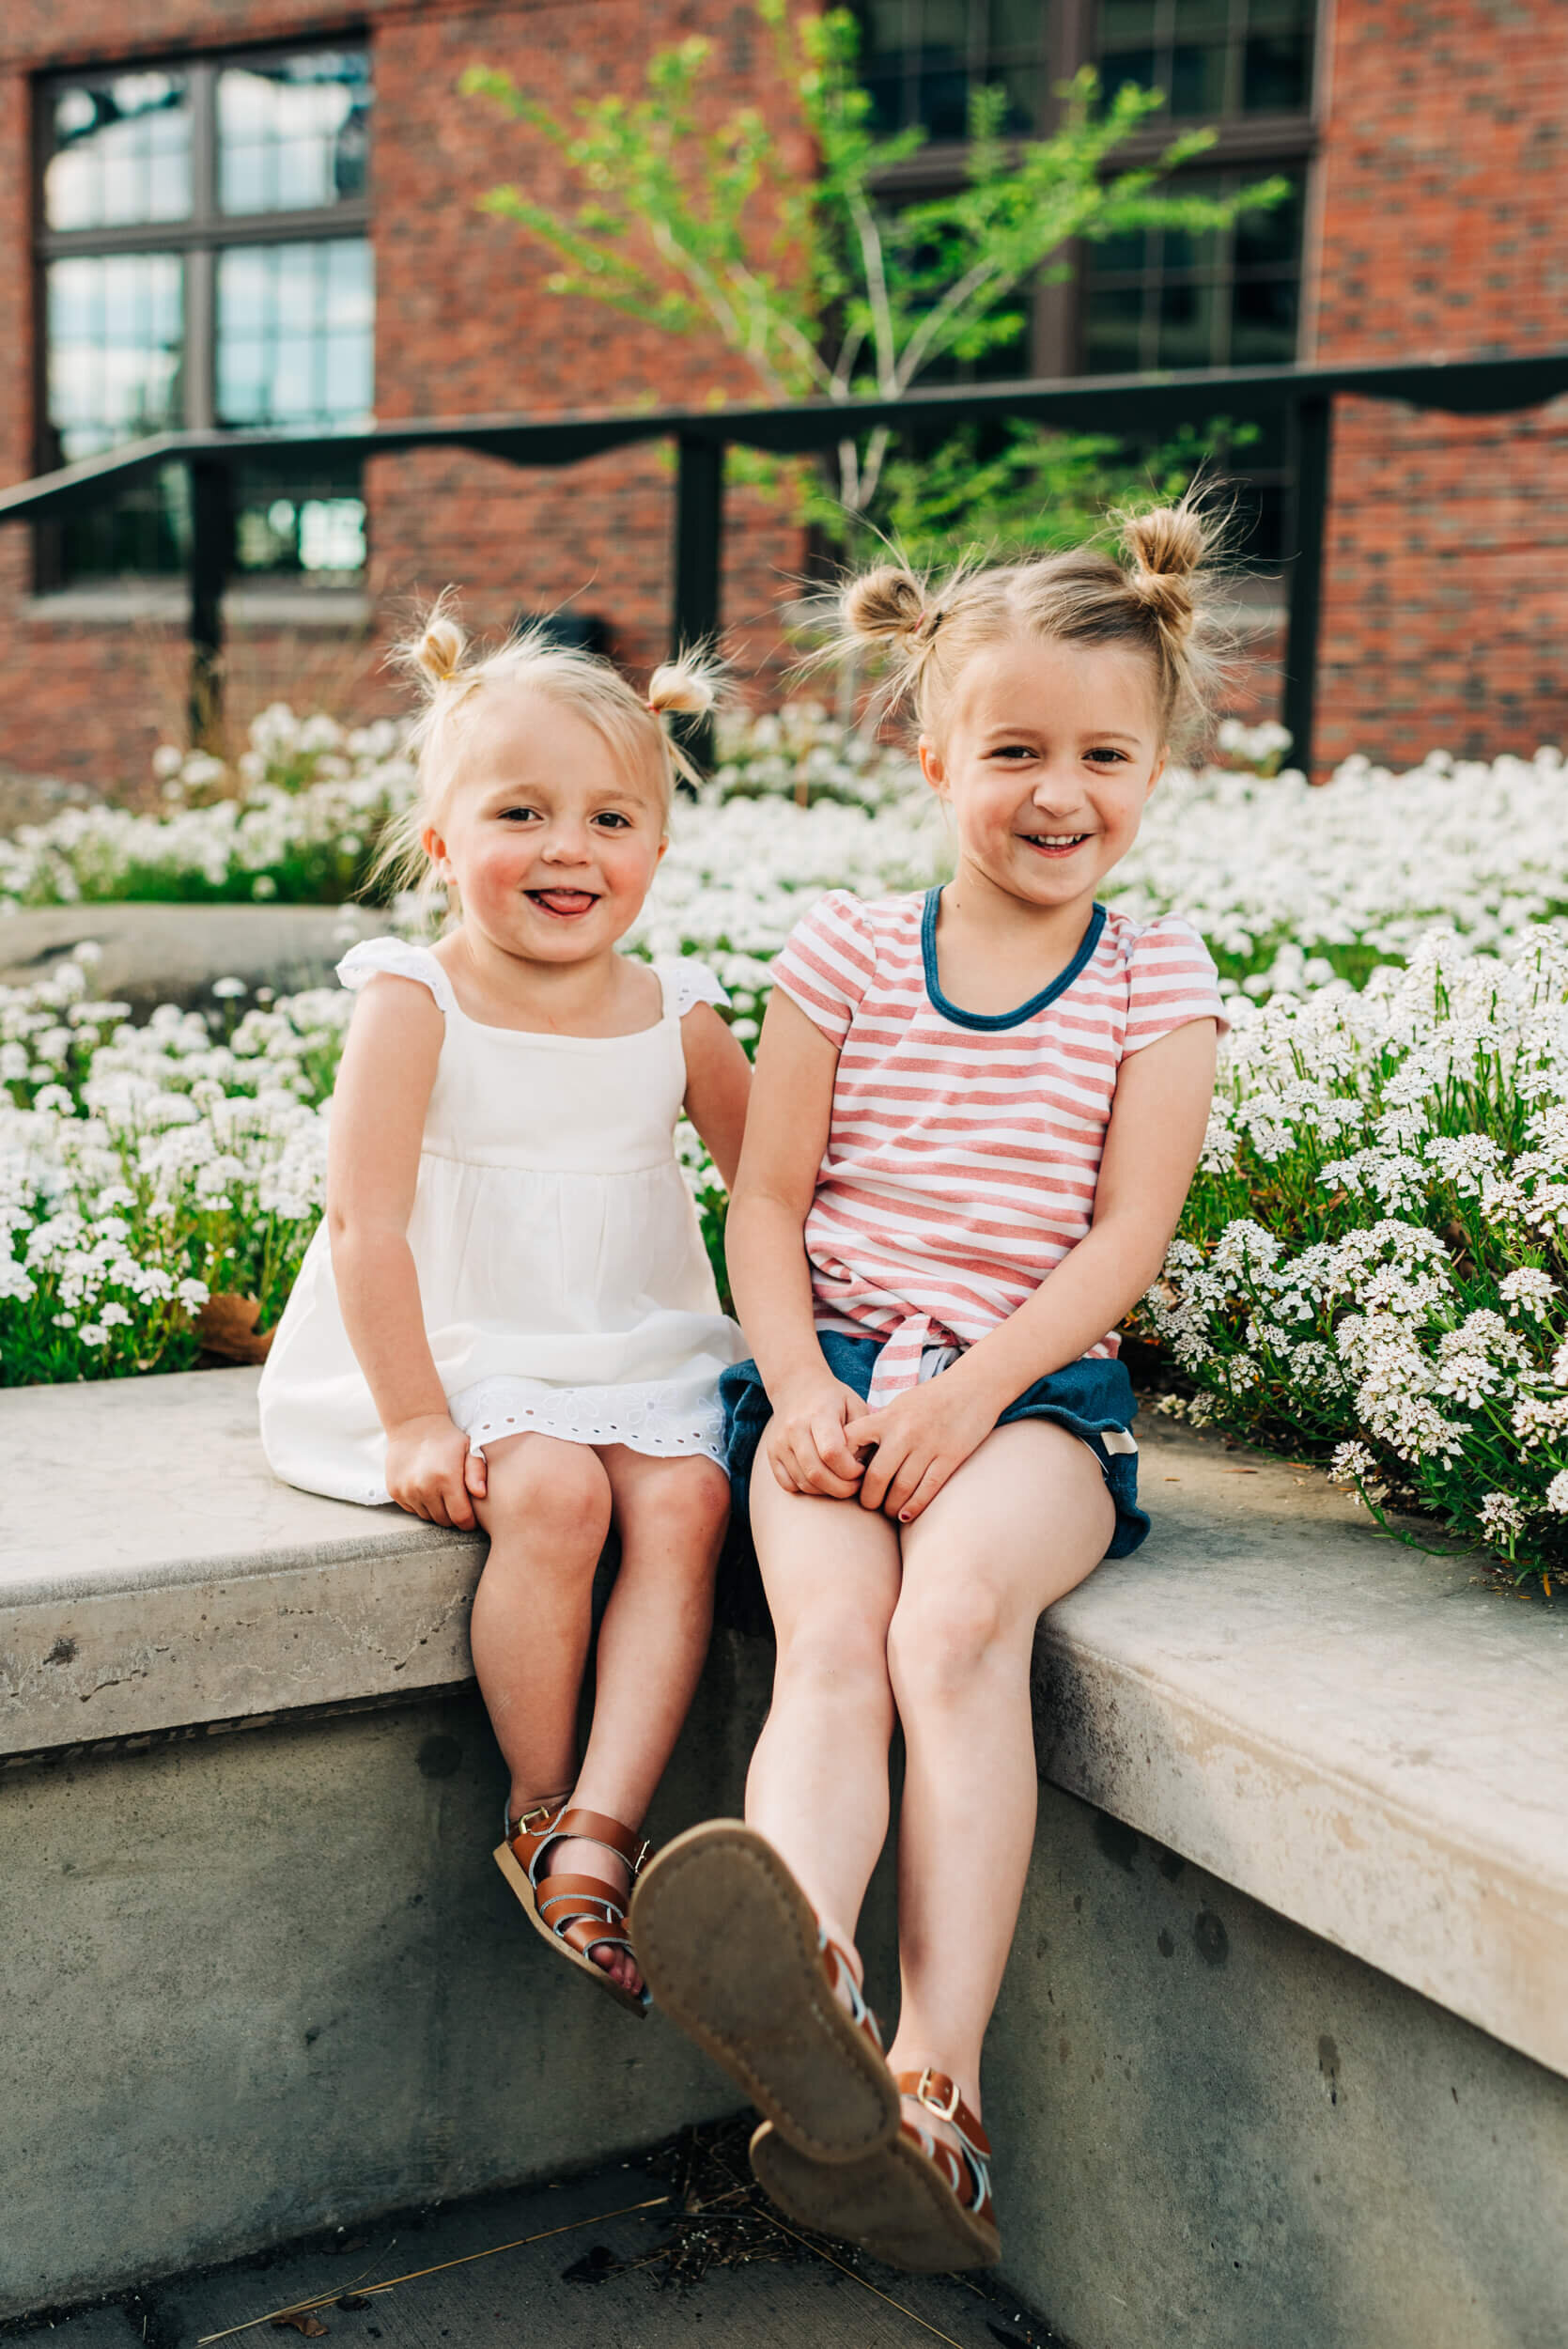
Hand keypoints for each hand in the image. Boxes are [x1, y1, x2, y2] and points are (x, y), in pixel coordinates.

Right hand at [385, 1412, 487, 1527]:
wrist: (414, 1424)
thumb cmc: (448, 1439)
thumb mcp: (470, 1449)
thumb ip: (477, 1472)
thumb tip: (481, 1493)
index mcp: (446, 1478)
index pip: (461, 1518)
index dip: (469, 1522)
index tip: (471, 1517)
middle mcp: (424, 1487)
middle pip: (444, 1520)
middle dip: (453, 1515)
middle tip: (457, 1502)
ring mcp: (407, 1490)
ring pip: (428, 1517)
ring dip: (437, 1510)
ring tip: (441, 1493)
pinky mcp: (395, 1491)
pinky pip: (413, 1510)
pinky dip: (421, 1504)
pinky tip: (426, 1488)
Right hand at [763, 1374, 868, 1498]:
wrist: (797, 1386)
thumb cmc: (833, 1399)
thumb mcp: (855, 1405)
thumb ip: (863, 1435)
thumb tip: (863, 1465)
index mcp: (819, 1414)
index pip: (832, 1452)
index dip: (850, 1470)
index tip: (862, 1469)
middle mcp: (794, 1428)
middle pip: (817, 1473)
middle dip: (842, 1488)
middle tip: (855, 1485)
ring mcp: (780, 1442)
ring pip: (803, 1482)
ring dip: (827, 1491)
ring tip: (842, 1482)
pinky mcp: (772, 1453)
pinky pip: (788, 1484)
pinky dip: (807, 1489)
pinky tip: (822, 1480)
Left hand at [843, 1373, 1001, 1522]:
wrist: (974, 1386)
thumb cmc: (931, 1399)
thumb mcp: (899, 1406)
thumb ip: (878, 1428)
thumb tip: (855, 1455)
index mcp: (886, 1417)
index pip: (850, 1442)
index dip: (843, 1465)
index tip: (848, 1478)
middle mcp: (904, 1432)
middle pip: (876, 1476)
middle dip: (869, 1498)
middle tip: (869, 1505)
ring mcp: (928, 1445)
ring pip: (901, 1488)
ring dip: (891, 1507)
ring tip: (889, 1511)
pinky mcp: (950, 1457)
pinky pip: (927, 1489)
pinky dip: (914, 1506)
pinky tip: (907, 1515)